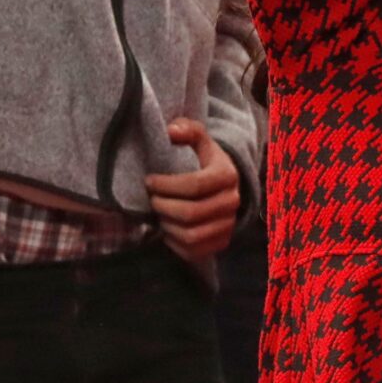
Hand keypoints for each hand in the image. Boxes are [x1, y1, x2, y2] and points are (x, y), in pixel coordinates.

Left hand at [145, 118, 239, 261]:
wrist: (227, 188)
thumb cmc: (207, 163)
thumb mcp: (202, 142)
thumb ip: (188, 130)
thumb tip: (171, 131)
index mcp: (227, 175)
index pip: (194, 185)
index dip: (166, 184)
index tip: (149, 180)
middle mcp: (232, 202)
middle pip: (190, 213)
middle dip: (163, 206)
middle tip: (152, 199)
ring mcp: (228, 226)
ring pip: (190, 235)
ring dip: (167, 225)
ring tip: (159, 214)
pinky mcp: (221, 243)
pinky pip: (192, 251)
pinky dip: (174, 243)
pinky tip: (167, 228)